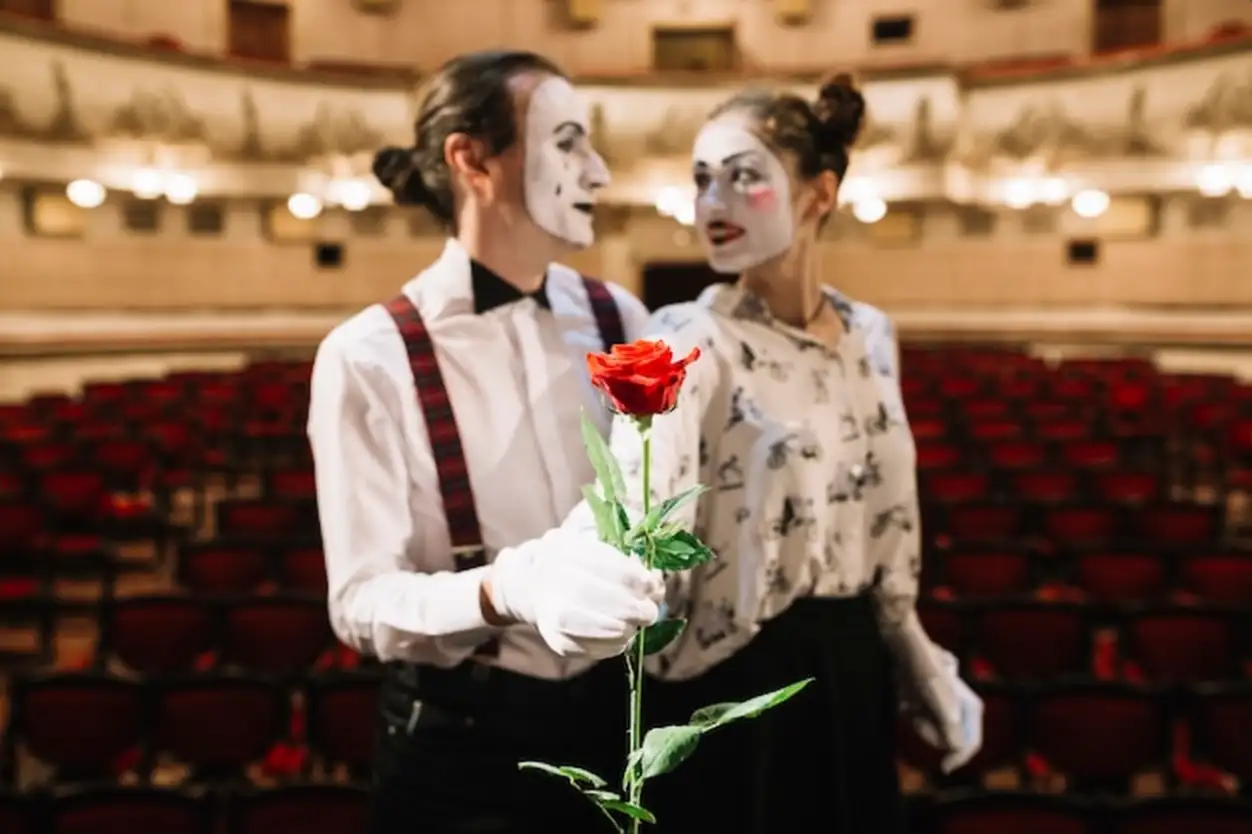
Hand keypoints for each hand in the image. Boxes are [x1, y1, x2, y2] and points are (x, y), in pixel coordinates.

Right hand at [487, 530, 664, 658]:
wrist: (530, 584)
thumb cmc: (572, 563)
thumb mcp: (594, 547)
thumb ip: (626, 562)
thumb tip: (657, 582)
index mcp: (571, 553)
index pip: (622, 574)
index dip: (644, 583)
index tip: (652, 585)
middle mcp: (561, 585)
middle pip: (620, 607)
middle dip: (643, 611)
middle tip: (648, 611)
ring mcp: (558, 617)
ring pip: (614, 632)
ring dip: (630, 629)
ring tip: (629, 622)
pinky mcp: (558, 642)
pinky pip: (600, 650)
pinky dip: (615, 645)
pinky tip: (614, 634)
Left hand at [910, 670, 982, 773]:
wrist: (906, 651)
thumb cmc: (926, 673)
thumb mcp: (940, 702)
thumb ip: (950, 726)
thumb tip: (957, 748)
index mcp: (971, 709)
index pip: (971, 742)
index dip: (959, 757)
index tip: (944, 767)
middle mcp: (959, 710)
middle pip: (946, 740)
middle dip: (929, 731)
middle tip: (916, 714)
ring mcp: (943, 708)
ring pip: (929, 731)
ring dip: (917, 721)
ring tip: (911, 703)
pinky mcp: (927, 705)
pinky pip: (918, 721)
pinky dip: (910, 714)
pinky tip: (906, 700)